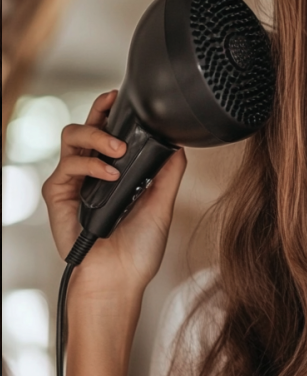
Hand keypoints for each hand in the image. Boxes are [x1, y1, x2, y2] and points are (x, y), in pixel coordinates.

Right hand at [42, 90, 186, 300]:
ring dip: (96, 135)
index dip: (112, 112)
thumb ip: (167, 174)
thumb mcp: (161, 205)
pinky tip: (110, 174)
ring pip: (71, 138)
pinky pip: (68, 166)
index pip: (109, 133)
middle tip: (115, 106)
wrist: (119, 279)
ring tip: (119, 149)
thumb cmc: (138, 250)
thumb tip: (178, 145)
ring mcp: (74, 182)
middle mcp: (92, 173)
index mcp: (115, 173)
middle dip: (99, 111)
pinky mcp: (59, 195)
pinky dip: (91, 164)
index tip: (121, 96)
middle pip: (85, 127)